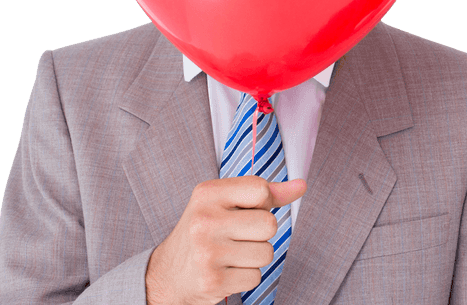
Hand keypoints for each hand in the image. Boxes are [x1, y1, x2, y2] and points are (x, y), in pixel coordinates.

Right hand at [144, 176, 306, 304]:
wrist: (166, 275)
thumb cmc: (204, 233)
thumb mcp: (226, 203)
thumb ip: (265, 193)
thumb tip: (301, 186)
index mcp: (207, 194)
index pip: (261, 189)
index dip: (263, 203)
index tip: (246, 210)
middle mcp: (204, 220)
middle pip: (269, 224)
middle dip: (260, 234)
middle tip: (236, 237)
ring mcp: (207, 252)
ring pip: (267, 253)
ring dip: (254, 257)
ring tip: (230, 255)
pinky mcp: (212, 280)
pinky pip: (255, 276)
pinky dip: (245, 276)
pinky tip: (225, 270)